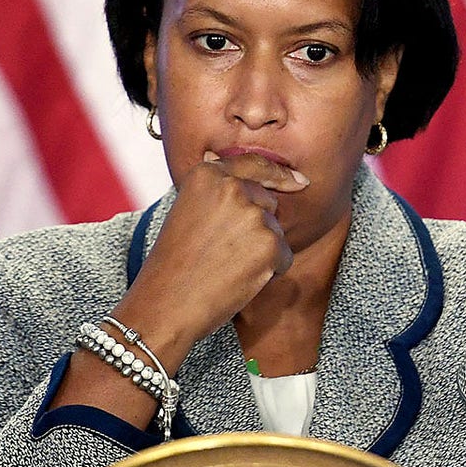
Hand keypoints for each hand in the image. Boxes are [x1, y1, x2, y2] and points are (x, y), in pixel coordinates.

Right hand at [111, 151, 308, 370]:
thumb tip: (241, 174)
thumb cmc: (173, 263)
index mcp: (208, 174)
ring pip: (275, 231)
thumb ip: (216, 190)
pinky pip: (284, 256)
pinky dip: (270, 271)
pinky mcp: (269, 244)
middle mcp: (233, 187)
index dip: (279, 173)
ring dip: (261, 251)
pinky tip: (240, 279)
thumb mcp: (187, 210)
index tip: (299, 180)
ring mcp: (253, 214)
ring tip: (225, 266)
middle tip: (223, 250)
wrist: (166, 302)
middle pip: (268, 201)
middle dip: (257, 225)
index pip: (254, 164)